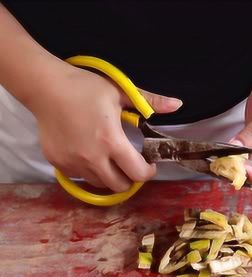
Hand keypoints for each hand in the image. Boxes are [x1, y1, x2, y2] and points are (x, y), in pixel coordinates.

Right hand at [29, 64, 181, 191]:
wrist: (45, 87)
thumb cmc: (85, 87)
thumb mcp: (121, 92)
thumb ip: (150, 101)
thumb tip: (178, 104)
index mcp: (111, 141)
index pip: (137, 173)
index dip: (148, 172)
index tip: (149, 163)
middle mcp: (91, 157)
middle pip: (119, 186)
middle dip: (130, 178)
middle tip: (131, 164)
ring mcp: (72, 162)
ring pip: (99, 184)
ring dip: (109, 176)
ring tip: (110, 159)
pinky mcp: (57, 163)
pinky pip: (80, 177)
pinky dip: (89, 171)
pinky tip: (90, 154)